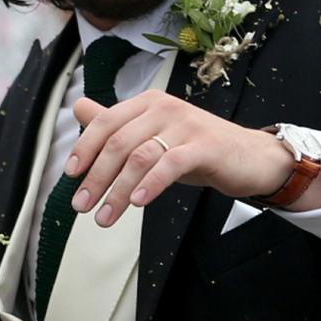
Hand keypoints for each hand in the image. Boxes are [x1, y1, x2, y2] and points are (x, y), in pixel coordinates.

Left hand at [65, 90, 320, 226]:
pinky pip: (170, 165)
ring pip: (140, 157)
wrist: (251, 158)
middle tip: (81, 206)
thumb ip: (116, 124)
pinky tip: (137, 203)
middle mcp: (164, 107)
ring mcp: (185, 124)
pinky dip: (150, 185)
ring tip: (104, 217)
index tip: (69, 176)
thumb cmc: (196, 149)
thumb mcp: (152, 136)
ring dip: (117, 190)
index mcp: (147, 102)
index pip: (105, 122)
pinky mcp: (205, 145)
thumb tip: (78, 107)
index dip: (84, 148)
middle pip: (118, 142)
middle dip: (95, 177)